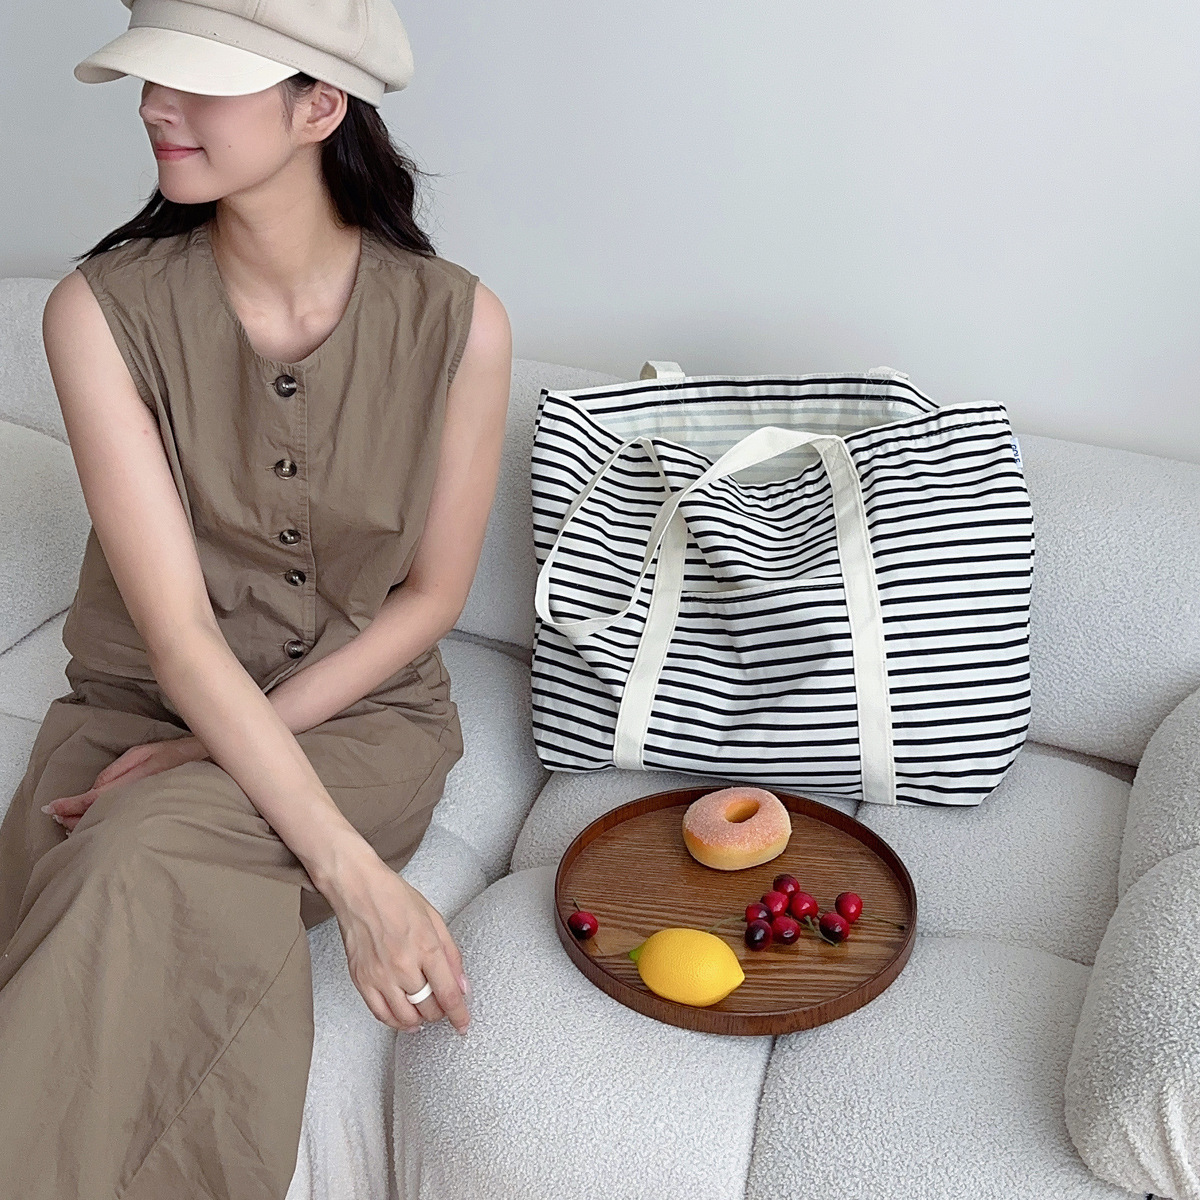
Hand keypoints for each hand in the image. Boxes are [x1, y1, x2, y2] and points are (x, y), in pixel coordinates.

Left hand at [41, 735, 210, 832]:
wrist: (212, 766)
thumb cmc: (179, 756)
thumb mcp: (145, 754)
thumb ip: (117, 771)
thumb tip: (95, 789)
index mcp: (133, 783)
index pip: (93, 799)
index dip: (70, 805)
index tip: (50, 808)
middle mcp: (136, 801)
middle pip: (97, 815)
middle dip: (73, 817)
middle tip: (55, 817)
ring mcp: (144, 811)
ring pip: (108, 822)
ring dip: (87, 822)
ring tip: (69, 823)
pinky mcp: (150, 816)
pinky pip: (121, 822)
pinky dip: (105, 823)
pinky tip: (98, 824)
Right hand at [329, 851, 470, 1035]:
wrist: (359, 889)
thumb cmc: (396, 898)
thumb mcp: (435, 918)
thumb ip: (451, 954)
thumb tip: (462, 985)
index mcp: (426, 947)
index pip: (448, 994)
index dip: (459, 1015)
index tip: (464, 1025)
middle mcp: (403, 965)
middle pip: (428, 1008)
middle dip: (441, 1013)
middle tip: (443, 1006)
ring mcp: (380, 975)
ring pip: (405, 1017)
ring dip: (420, 1020)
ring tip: (426, 1013)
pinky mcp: (361, 980)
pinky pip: (380, 1014)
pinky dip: (395, 1022)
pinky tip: (405, 1019)